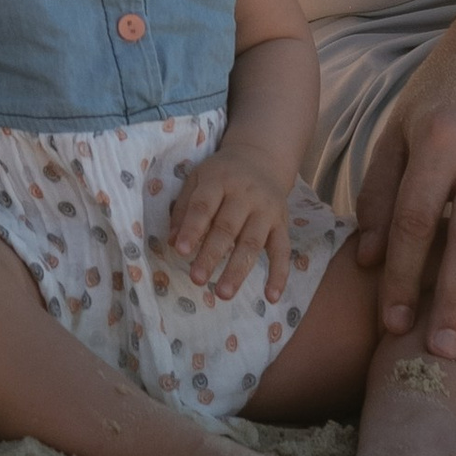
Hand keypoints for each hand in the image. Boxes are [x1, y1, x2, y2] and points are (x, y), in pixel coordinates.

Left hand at [168, 141, 298, 303]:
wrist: (261, 158)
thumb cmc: (222, 174)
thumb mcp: (198, 179)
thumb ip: (184, 209)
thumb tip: (172, 242)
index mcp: (219, 180)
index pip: (204, 206)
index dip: (192, 228)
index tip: (181, 251)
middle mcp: (245, 194)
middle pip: (227, 227)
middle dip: (212, 255)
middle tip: (197, 279)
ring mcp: (266, 210)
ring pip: (252, 242)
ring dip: (238, 270)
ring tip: (224, 294)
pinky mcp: (283, 223)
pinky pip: (283, 250)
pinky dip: (279, 275)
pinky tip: (271, 296)